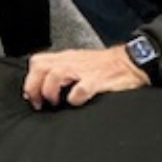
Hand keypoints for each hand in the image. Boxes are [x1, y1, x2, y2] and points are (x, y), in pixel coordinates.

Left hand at [22, 46, 149, 108]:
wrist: (131, 62)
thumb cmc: (105, 66)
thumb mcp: (79, 63)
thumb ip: (61, 72)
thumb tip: (41, 90)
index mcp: (66, 58)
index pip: (38, 62)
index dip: (30, 80)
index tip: (31, 97)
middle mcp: (71, 62)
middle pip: (40, 66)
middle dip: (34, 87)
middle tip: (40, 103)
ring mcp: (84, 70)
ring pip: (55, 74)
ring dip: (51, 91)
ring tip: (56, 103)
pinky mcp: (98, 80)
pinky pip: (81, 89)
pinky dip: (75, 98)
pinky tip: (76, 102)